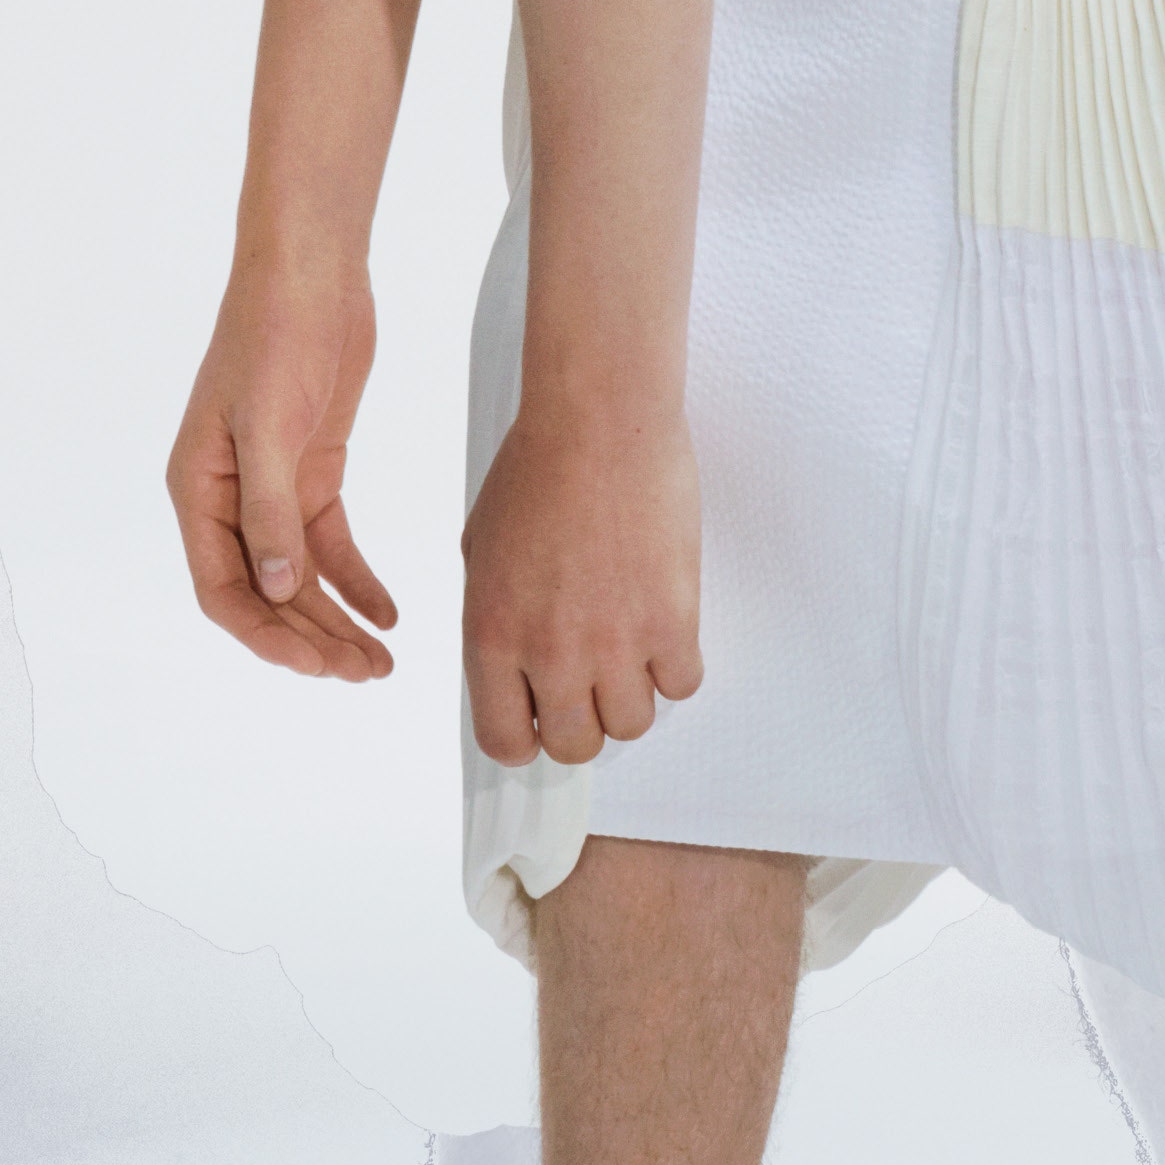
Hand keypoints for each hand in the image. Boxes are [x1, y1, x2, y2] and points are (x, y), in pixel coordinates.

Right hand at [167, 260, 395, 682]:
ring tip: (380, 661)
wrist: (311, 271)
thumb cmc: (273, 334)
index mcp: (195, 490)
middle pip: (266, 594)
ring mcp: (271, 487)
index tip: (314, 665)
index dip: (264, 636)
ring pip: (300, 577)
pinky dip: (357, 581)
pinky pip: (330, 544)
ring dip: (336, 620)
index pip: (222, 590)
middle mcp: (228, 498)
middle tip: (362, 674)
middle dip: (311, 638)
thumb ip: (270, 510)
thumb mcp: (270, 424)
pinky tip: (387, 612)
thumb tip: (276, 591)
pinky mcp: (311, 470)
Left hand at [462, 396, 701, 764]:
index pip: (504, 741)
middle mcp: (550, 652)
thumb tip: (516, 665)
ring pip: (632, 725)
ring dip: (633, 694)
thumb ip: (498, 619)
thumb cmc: (539, 468)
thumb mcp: (483, 553)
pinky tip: (665, 628)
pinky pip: (681, 684)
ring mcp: (614, 642)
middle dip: (583, 720)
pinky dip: (676, 665)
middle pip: (575, 745)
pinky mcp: (671, 620)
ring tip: (632, 649)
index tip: (542, 717)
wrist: (599, 420)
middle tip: (593, 684)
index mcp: (491, 636)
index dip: (527, 737)